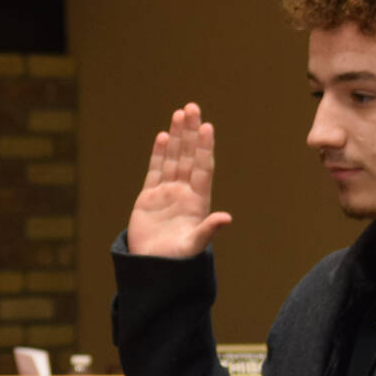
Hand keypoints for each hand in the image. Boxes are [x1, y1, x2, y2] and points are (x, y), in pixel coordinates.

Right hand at [127, 102, 230, 259]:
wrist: (152, 269)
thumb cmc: (176, 260)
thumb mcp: (193, 245)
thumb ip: (208, 230)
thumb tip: (226, 218)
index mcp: (198, 202)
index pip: (202, 168)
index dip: (204, 147)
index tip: (207, 126)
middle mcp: (184, 193)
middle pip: (188, 156)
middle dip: (190, 132)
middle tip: (192, 107)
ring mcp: (167, 193)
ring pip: (173, 158)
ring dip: (177, 136)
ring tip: (180, 113)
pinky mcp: (149, 197)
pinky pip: (155, 170)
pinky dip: (159, 153)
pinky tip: (164, 136)